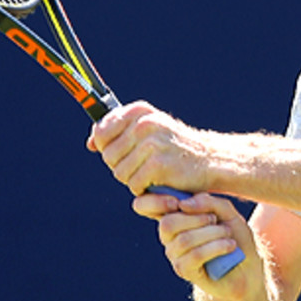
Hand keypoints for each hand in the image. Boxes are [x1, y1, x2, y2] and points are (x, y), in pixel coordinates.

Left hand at [86, 101, 211, 194]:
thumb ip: (118, 132)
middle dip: (121, 167)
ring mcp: (151, 144)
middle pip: (108, 156)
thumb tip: (90, 143)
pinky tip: (158, 182)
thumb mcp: (149, 130)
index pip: (101, 132)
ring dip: (132, 180)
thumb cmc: (175, 147)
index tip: (124, 153)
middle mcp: (144, 124)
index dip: (107, 148)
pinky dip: (143, 189)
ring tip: (151, 174)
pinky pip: (133, 184)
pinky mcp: (158, 165)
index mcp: (139, 112)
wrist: (210, 160)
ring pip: (119, 173)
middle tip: (141, 167)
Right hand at [133, 191, 255, 297]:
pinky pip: (195, 256)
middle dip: (197, 218)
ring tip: (228, 235)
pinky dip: (216, 247)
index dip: (154, 201)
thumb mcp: (226, 212)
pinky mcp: (184, 271)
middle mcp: (169, 235)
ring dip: (212, 234)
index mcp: (174, 215)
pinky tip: (230, 246)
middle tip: (216, 220)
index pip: (145, 206)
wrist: (247, 268)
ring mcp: (174, 254)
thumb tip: (184, 204)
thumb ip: (207, 202)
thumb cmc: (234, 236)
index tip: (178, 202)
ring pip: (185, 240)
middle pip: (168, 223)